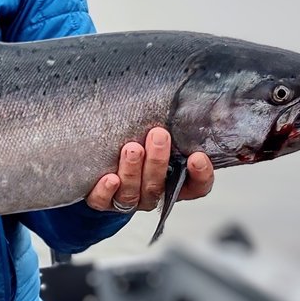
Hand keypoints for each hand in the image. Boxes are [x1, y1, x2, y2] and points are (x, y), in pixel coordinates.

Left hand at [86, 127, 213, 212]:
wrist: (98, 165)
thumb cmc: (134, 143)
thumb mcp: (152, 136)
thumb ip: (166, 127)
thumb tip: (175, 99)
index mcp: (172, 182)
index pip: (196, 187)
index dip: (200, 176)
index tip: (197, 157)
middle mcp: (151, 194)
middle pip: (158, 186)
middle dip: (158, 161)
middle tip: (158, 135)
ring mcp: (126, 200)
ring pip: (133, 193)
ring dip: (133, 171)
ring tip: (132, 149)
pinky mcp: (101, 201)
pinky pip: (103, 201)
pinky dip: (106, 191)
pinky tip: (110, 178)